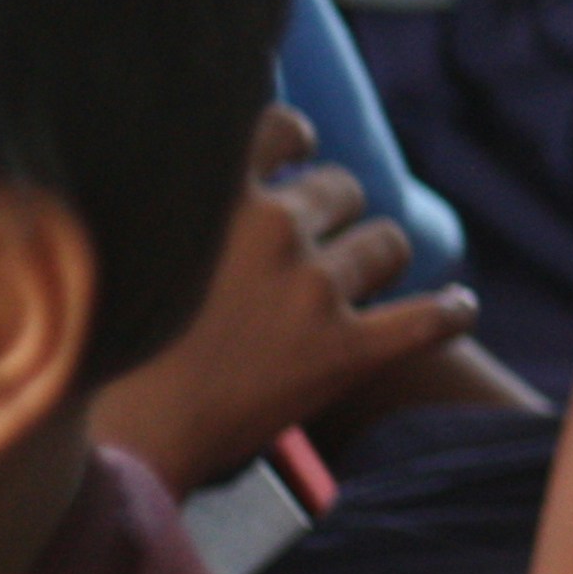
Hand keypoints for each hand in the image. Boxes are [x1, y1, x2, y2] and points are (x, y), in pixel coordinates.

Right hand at [90, 106, 478, 492]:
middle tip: (301, 258)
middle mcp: (273, 230)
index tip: (299, 156)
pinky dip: (449, 313)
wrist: (123, 446)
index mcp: (217, 199)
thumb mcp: (138, 250)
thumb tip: (231, 157)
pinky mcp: (346, 351)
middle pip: (343, 188)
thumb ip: (187, 205)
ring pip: (389, 243)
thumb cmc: (115, 351)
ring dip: (376, 264)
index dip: (298, 141)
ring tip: (350, 294)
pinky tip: (456, 309)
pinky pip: (430, 319)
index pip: (283, 128)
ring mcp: (314, 290)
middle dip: (332, 216)